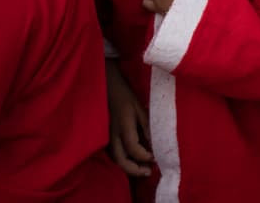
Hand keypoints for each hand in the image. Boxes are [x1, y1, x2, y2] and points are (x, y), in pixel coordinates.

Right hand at [105, 60, 152, 176]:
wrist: (107, 87)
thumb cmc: (125, 96)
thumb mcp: (140, 108)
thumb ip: (146, 127)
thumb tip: (154, 144)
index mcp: (123, 125)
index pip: (133, 148)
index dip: (145, 156)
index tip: (155, 158)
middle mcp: (112, 134)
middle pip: (121, 160)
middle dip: (135, 170)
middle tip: (148, 172)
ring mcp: (106, 136)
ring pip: (115, 159)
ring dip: (128, 167)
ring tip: (142, 169)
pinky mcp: (105, 136)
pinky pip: (113, 153)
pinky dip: (123, 160)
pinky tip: (132, 160)